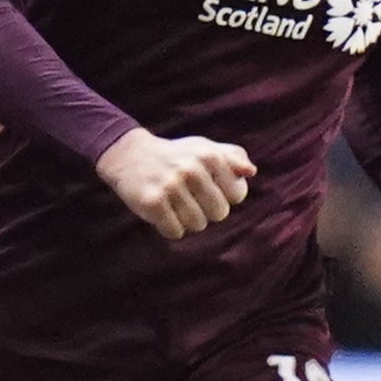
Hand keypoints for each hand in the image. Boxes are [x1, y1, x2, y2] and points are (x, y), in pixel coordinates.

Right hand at [97, 128, 252, 239]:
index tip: (209, 190)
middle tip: (189, 199)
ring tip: (175, 205)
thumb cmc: (174, 155)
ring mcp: (171, 186)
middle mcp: (192, 170)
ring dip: (187, 220)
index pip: (236, 196)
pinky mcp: (152, 202)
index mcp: (210, 156)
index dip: (224, 197)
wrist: (128, 155)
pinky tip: (162, 212)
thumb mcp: (204, 148)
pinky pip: (174, 232)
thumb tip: (251, 171)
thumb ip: (232, 157)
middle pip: (219, 214)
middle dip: (206, 211)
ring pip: (197, 225)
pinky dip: (169, 228)